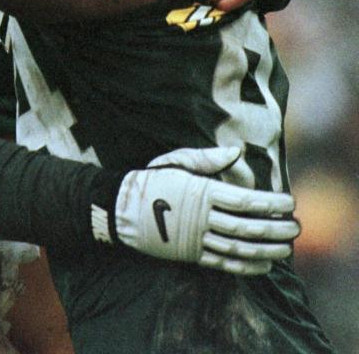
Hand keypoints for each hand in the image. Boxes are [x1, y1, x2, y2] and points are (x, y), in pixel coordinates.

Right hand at [109, 146, 298, 275]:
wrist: (121, 207)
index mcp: (200, 192)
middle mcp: (201, 218)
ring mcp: (195, 239)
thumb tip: (238, 151)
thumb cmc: (152, 179)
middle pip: (247, 227)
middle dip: (276, 229)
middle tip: (297, 227)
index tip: (290, 203)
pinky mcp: (190, 254)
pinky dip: (246, 266)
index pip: (245, 201)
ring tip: (287, 249)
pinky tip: (264, 264)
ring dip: (266, 250)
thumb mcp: (176, 160)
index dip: (271, 203)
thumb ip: (209, 158)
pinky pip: (223, 264)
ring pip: (238, 249)